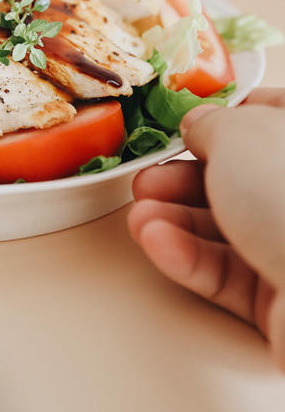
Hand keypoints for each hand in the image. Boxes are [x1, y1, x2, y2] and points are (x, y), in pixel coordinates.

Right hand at [128, 90, 284, 369]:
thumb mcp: (238, 134)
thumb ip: (210, 124)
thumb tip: (198, 125)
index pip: (273, 116)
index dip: (229, 114)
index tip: (188, 121)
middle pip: (240, 178)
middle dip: (183, 179)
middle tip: (148, 180)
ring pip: (228, 228)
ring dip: (175, 221)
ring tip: (140, 218)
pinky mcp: (283, 297)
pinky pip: (228, 272)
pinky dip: (188, 257)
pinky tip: (157, 242)